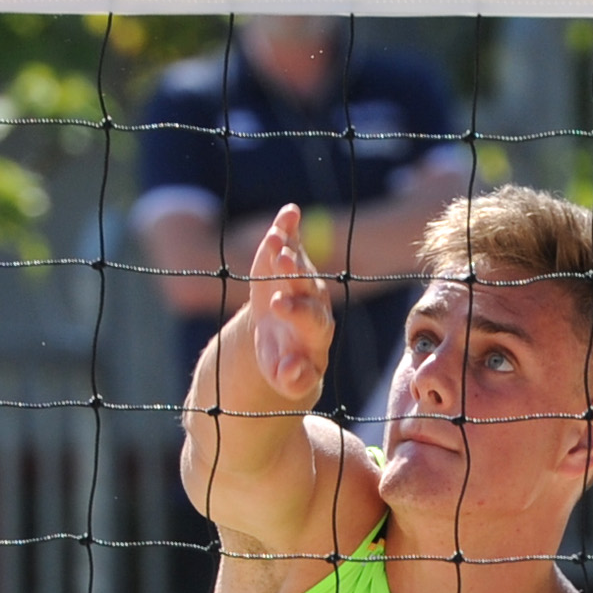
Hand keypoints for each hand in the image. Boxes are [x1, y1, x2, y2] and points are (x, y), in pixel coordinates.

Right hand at [240, 204, 336, 400]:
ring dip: (289, 248)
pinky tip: (290, 211)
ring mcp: (303, 281)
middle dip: (296, 274)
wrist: (282, 344)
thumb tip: (292, 369)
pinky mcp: (289, 265)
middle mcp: (314, 302)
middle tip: (285, 263)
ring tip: (277, 236)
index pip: (311, 318)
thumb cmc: (286, 365)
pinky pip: (293, 245)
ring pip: (300, 263)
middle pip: (309, 286)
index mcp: (315, 331)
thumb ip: (293, 379)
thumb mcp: (288, 381)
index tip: (278, 304)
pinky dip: (290, 229)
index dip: (296, 310)